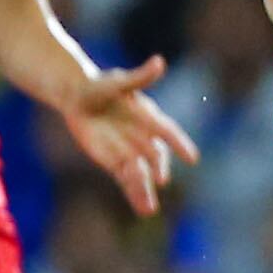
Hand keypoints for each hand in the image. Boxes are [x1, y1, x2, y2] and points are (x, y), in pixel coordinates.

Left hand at [61, 55, 201, 216]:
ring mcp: (130, 150)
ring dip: (145, 190)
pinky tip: (142, 207)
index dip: (180, 144)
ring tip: (148, 209)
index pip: (167, 131)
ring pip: (141, 173)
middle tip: (161, 180)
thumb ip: (139, 77)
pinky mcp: (115, 161)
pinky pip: (126, 179)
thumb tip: (159, 62)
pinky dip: (134, 192)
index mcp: (148, 116)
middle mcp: (143, 136)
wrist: (79, 98)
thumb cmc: (100, 85)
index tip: (192, 158)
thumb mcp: (117, 82)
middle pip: (154, 156)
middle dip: (158, 169)